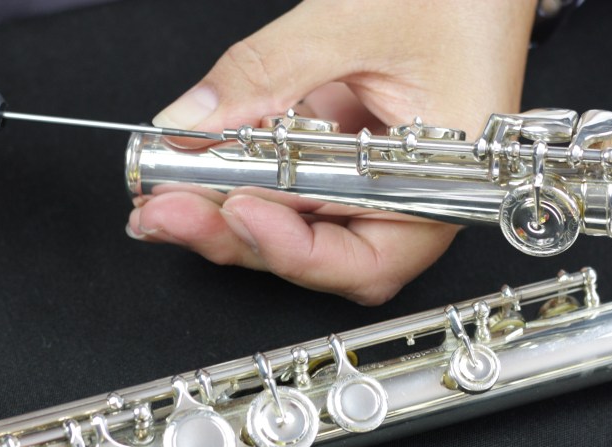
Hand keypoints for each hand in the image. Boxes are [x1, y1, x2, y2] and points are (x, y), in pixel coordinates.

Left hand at [128, 0, 535, 303]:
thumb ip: (268, 71)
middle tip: (166, 211)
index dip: (296, 250)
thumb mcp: (357, 18)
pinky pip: (290, 184)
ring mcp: (373, 178)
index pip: (368, 259)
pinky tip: (194, 165)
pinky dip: (240, 177)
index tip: (237, 209)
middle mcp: (411, 195)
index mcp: (448, 182)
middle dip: (237, 237)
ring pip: (298, 226)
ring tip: (163, 194)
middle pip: (320, 254)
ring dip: (227, 216)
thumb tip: (191, 120)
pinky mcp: (346, 155)